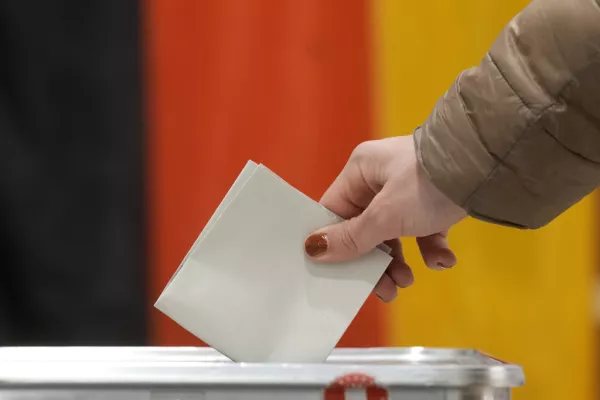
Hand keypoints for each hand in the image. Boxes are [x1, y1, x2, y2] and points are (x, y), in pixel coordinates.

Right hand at [304, 135, 466, 301]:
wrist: (489, 168)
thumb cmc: (426, 186)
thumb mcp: (386, 216)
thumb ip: (352, 237)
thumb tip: (311, 250)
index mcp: (360, 171)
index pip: (334, 210)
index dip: (333, 242)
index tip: (336, 273)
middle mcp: (380, 178)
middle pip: (364, 228)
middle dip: (374, 261)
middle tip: (384, 288)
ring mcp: (409, 189)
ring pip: (393, 233)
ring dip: (399, 261)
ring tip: (409, 280)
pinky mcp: (435, 200)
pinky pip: (422, 229)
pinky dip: (430, 248)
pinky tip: (444, 259)